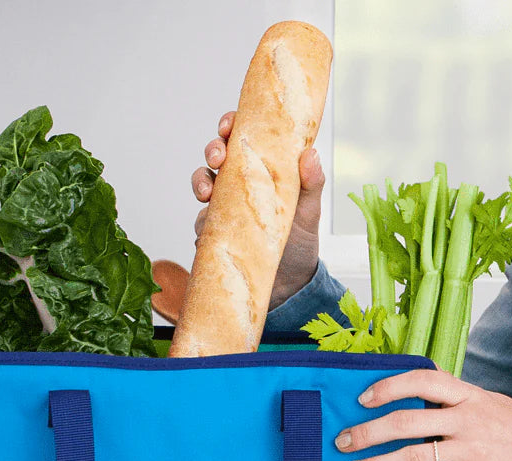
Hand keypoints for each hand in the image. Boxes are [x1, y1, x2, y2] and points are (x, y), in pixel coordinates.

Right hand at [191, 111, 323, 308]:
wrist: (289, 284)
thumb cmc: (300, 240)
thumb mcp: (310, 211)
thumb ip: (311, 183)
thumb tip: (310, 154)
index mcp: (260, 168)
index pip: (242, 137)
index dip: (230, 125)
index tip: (228, 127)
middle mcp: (238, 183)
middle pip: (216, 157)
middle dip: (212, 151)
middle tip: (218, 159)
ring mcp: (223, 208)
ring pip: (202, 185)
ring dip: (200, 183)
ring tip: (207, 194)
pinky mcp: (214, 233)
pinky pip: (200, 224)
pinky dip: (203, 224)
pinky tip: (211, 229)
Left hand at [335, 369, 511, 460]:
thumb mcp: (491, 404)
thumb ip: (455, 400)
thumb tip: (415, 394)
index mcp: (469, 397)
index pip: (423, 380)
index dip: (390, 387)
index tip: (362, 398)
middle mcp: (469, 421)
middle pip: (407, 422)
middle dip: (368, 432)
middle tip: (342, 442)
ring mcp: (473, 454)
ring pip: (414, 459)